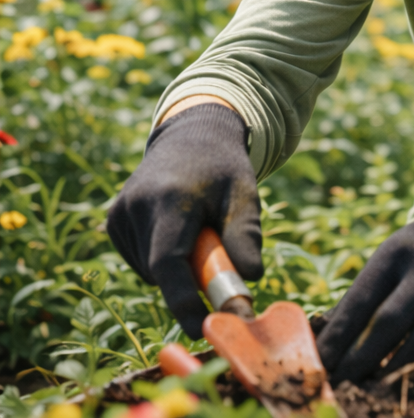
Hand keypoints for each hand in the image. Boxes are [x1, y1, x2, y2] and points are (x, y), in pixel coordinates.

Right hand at [107, 103, 262, 337]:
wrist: (193, 134)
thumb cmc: (224, 168)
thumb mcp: (244, 195)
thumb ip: (246, 237)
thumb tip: (250, 281)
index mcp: (171, 198)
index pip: (169, 262)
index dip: (183, 302)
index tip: (202, 329)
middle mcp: (137, 205)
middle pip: (161, 271)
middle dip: (191, 282)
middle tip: (217, 261)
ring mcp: (120, 213)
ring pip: (150, 270)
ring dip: (177, 268)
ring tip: (197, 228)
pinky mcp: (113, 220)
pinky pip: (139, 260)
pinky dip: (161, 259)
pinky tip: (176, 227)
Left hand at [316, 181, 413, 383]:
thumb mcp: (399, 254)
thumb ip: (369, 291)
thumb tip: (325, 334)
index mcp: (398, 253)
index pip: (359, 301)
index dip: (337, 338)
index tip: (319, 366)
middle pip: (388, 324)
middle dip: (360, 361)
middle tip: (342, 388)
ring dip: (397, 373)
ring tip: (376, 394)